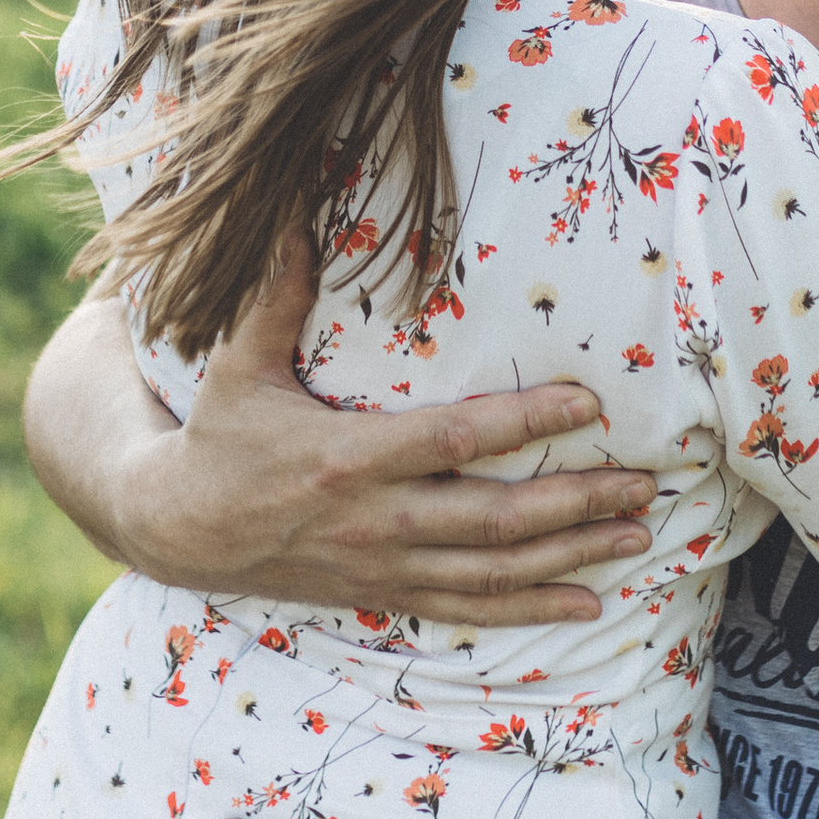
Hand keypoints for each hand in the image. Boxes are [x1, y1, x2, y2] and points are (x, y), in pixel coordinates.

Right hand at [34, 241, 658, 622]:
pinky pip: (470, 607)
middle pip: (493, 518)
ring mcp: (383, 564)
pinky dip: (532, 606)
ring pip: (493, 569)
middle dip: (574, 503)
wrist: (176, 531)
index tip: (586, 405)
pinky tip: (588, 601)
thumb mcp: (238, 364)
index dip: (524, 423)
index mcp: (347, 457)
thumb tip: (300, 212)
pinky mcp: (384, 593)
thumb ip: (278, 294)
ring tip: (635, 535)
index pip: (454, 439)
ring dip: (570, 555)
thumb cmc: (216, 436)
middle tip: (642, 486)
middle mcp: (374, 520)